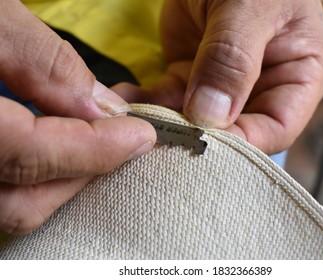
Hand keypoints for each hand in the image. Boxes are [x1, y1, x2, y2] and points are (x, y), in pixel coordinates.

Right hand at [0, 0, 155, 234]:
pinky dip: (32, 180)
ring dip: (59, 183)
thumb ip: (45, 63)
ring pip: (8, 209)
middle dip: (81, 175)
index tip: (141, 136)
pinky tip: (53, 148)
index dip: (96, 150)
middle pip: (20, 203)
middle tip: (119, 143)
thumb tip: (104, 107)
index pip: (31, 156)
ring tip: (90, 146)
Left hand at [120, 0, 322, 153]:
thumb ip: (233, 59)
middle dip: (198, 137)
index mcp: (297, 77)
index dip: (243, 142)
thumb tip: (209, 115)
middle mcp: (261, 89)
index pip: (276, 128)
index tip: (203, 141)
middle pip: (234, 132)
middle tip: (161, 138)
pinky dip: (146, 103)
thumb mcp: (250, 7)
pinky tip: (125, 101)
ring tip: (133, 121)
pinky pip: (168, 100)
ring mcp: (222, 86)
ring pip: (195, 122)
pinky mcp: (190, 77)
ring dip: (164, 123)